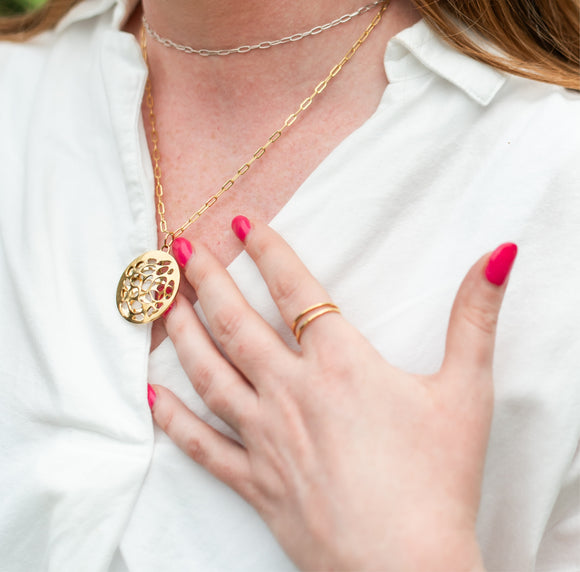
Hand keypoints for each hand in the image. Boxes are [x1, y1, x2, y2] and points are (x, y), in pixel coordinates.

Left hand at [148, 217, 516, 571]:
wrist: (408, 570)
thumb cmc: (438, 481)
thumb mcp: (466, 391)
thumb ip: (474, 318)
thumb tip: (496, 256)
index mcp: (340, 365)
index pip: (295, 290)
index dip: (269, 251)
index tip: (243, 224)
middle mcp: (292, 393)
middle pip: (238, 324)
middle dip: (207, 281)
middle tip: (181, 250)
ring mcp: (266, 438)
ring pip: (210, 374)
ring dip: (183, 333)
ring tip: (163, 302)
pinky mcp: (255, 482)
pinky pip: (202, 445)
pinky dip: (174, 418)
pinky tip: (152, 395)